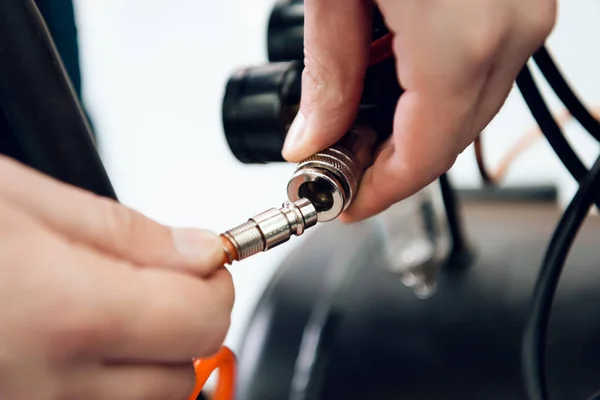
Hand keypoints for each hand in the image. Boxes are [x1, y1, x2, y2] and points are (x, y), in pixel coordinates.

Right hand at [0, 156, 233, 399]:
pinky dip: (106, 377)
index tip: (205, 261)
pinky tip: (76, 337)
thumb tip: (201, 251)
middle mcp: (52, 384)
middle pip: (180, 374)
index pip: (200, 321)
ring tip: (106, 308)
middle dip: (186, 323)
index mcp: (68, 315)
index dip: (216, 285)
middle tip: (155, 281)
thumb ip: (126, 232)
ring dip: (148, 357)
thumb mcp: (23, 202)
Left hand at [282, 0, 556, 220]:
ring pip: (466, 106)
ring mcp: (520, 14)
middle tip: (336, 162)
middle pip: (447, 139)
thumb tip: (310, 138)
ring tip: (355, 118)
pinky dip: (432, 85)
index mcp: (460, 40)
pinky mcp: (515, 1)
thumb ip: (328, 72)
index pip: (422, 157)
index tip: (344, 204)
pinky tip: (388, 72)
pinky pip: (480, 67)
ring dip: (410, 125)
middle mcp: (509, 31)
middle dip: (388, 162)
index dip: (379, 193)